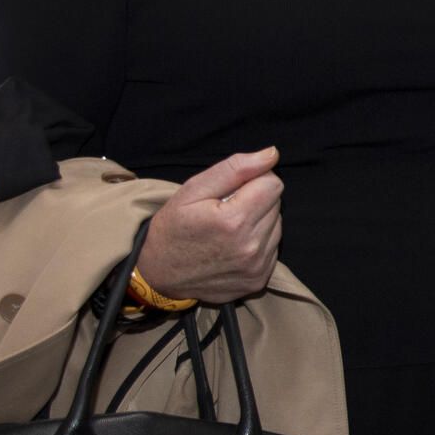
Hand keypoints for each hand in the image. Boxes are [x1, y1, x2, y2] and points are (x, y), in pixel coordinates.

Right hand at [136, 148, 283, 302]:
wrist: (158, 273)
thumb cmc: (173, 227)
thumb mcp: (193, 190)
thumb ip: (235, 168)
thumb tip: (272, 154)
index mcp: (234, 221)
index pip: (273, 184)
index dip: (254, 180)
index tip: (233, 189)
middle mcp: (251, 247)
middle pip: (276, 204)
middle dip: (255, 200)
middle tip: (225, 210)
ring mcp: (256, 267)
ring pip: (277, 226)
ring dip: (258, 222)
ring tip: (228, 229)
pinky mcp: (258, 281)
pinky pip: (272, 249)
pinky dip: (258, 243)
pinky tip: (233, 246)